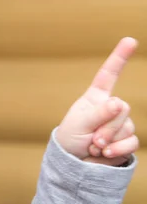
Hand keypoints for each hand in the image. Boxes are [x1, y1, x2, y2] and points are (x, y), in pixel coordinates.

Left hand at [56, 37, 139, 165]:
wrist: (74, 163)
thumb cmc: (71, 138)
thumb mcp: (79, 124)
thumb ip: (99, 113)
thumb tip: (119, 102)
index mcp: (96, 97)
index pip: (109, 74)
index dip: (120, 57)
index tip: (130, 40)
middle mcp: (111, 108)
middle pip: (122, 108)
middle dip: (106, 127)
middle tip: (91, 139)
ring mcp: (121, 123)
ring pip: (128, 126)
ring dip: (109, 140)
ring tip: (94, 146)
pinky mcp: (127, 140)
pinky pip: (132, 142)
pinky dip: (118, 150)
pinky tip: (104, 154)